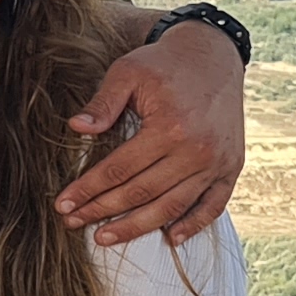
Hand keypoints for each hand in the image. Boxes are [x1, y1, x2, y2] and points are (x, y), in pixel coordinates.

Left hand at [59, 21, 247, 244]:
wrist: (214, 56)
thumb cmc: (163, 64)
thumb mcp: (127, 72)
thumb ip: (103, 103)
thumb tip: (76, 128)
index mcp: (169, 128)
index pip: (119, 169)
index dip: (88, 189)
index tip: (63, 204)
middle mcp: (196, 151)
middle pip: (142, 193)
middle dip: (103, 211)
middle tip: (74, 222)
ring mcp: (217, 163)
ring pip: (173, 206)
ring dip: (138, 226)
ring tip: (106, 237)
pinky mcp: (233, 167)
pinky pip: (214, 205)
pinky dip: (193, 225)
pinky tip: (171, 239)